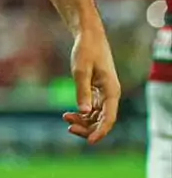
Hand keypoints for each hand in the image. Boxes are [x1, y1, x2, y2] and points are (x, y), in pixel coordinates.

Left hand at [63, 26, 120, 144]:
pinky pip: (92, 109)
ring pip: (97, 116)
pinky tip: (69, 114)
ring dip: (83, 122)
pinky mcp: (97, 90)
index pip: (109, 118)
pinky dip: (82, 114)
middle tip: (69, 128)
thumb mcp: (81, 70)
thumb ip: (82, 91)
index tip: (90, 142)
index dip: (100, 132)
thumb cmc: (86, 50)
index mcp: (112, 90)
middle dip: (88, 128)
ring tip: (66, 119)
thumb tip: (84, 112)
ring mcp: (104, 93)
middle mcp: (111, 94)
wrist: (89, 35)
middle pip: (103, 120)